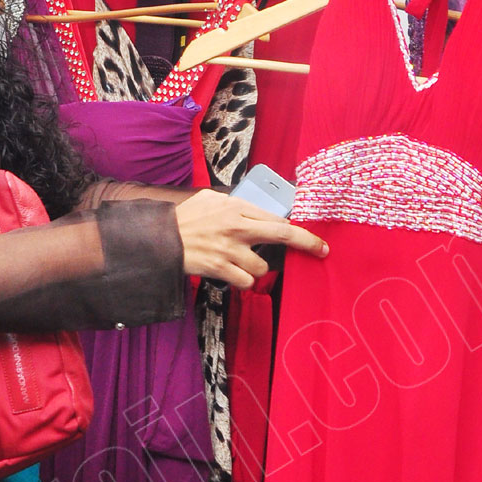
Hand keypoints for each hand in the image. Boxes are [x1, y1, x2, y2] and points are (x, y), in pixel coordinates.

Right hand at [174, 190, 327, 288]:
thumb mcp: (210, 200)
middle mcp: (237, 227)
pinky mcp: (221, 269)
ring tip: (238, 263)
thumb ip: (235, 204)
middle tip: (321, 250)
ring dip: (255, 269)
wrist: (160, 239)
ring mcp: (230, 249)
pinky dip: (241, 281)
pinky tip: (229, 274)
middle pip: (282, 234)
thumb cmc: (186, 219)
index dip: (298, 229)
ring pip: (262, 267)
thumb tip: (256, 210)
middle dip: (307, 242)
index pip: (276, 217)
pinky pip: (246, 282)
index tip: (313, 237)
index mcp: (236, 208)